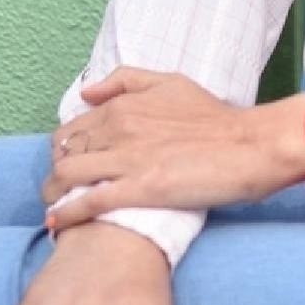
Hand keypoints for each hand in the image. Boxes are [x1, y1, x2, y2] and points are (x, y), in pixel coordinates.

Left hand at [42, 69, 301, 226]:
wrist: (251, 146)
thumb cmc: (217, 118)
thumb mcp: (172, 83)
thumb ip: (127, 81)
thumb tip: (87, 93)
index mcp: (124, 104)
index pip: (72, 127)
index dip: (64, 148)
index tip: (70, 164)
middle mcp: (118, 127)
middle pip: (63, 152)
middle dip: (56, 172)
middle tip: (62, 189)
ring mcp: (127, 158)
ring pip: (66, 176)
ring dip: (54, 194)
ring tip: (56, 207)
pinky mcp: (139, 189)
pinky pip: (87, 202)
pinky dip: (66, 214)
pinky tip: (58, 223)